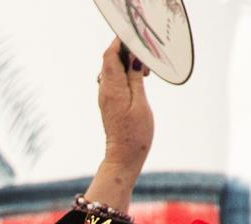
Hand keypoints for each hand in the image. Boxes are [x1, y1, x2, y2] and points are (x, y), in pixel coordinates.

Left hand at [96, 40, 153, 172]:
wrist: (124, 157)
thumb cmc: (135, 134)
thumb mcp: (140, 102)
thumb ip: (135, 78)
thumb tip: (132, 58)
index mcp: (111, 87)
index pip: (110, 55)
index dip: (121, 42)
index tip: (136, 38)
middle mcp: (105, 90)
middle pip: (111, 59)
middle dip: (128, 53)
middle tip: (145, 63)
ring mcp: (106, 96)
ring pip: (113, 69)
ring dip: (128, 64)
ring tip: (144, 74)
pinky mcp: (110, 102)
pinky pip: (115, 80)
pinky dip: (126, 74)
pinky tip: (139, 82)